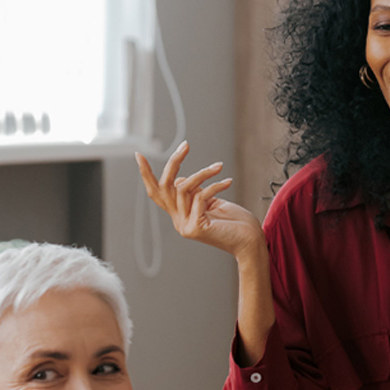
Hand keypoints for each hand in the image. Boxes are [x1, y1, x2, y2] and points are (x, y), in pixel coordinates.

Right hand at [135, 141, 263, 262]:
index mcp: (180, 215)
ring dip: (204, 173)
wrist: (250, 243)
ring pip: (184, 188)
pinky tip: (228, 182)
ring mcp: (185, 226)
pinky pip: (200, 197)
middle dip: (173, 163)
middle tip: (186, 146)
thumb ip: (194, 193)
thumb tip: (181, 180)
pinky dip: (215, 186)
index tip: (139, 155)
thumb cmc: (236, 222)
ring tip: (219, 166)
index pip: (157, 194)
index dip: (146, 175)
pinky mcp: (196, 228)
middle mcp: (178, 221)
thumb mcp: (210, 202)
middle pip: (164, 187)